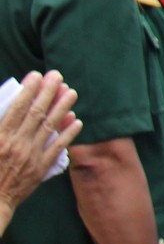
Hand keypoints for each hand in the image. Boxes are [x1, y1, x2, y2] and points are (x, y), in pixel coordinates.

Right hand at [0, 71, 79, 223]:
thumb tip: (8, 108)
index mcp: (0, 137)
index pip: (17, 108)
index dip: (28, 90)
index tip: (36, 75)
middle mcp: (18, 144)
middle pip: (37, 113)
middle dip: (48, 92)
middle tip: (58, 76)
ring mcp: (31, 156)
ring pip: (50, 127)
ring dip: (62, 107)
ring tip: (71, 92)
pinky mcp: (40, 168)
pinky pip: (58, 148)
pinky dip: (68, 134)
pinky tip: (77, 121)